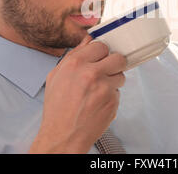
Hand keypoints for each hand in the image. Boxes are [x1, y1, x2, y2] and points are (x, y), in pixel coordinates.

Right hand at [29, 35, 126, 153]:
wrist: (62, 135)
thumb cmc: (57, 109)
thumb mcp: (56, 76)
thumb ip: (74, 55)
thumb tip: (87, 41)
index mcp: (76, 64)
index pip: (101, 45)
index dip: (101, 52)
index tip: (100, 57)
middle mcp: (91, 74)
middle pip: (118, 58)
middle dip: (114, 63)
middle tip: (107, 70)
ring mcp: (104, 88)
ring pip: (121, 76)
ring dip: (113, 81)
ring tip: (99, 90)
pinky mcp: (113, 102)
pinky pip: (118, 92)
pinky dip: (111, 96)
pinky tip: (98, 103)